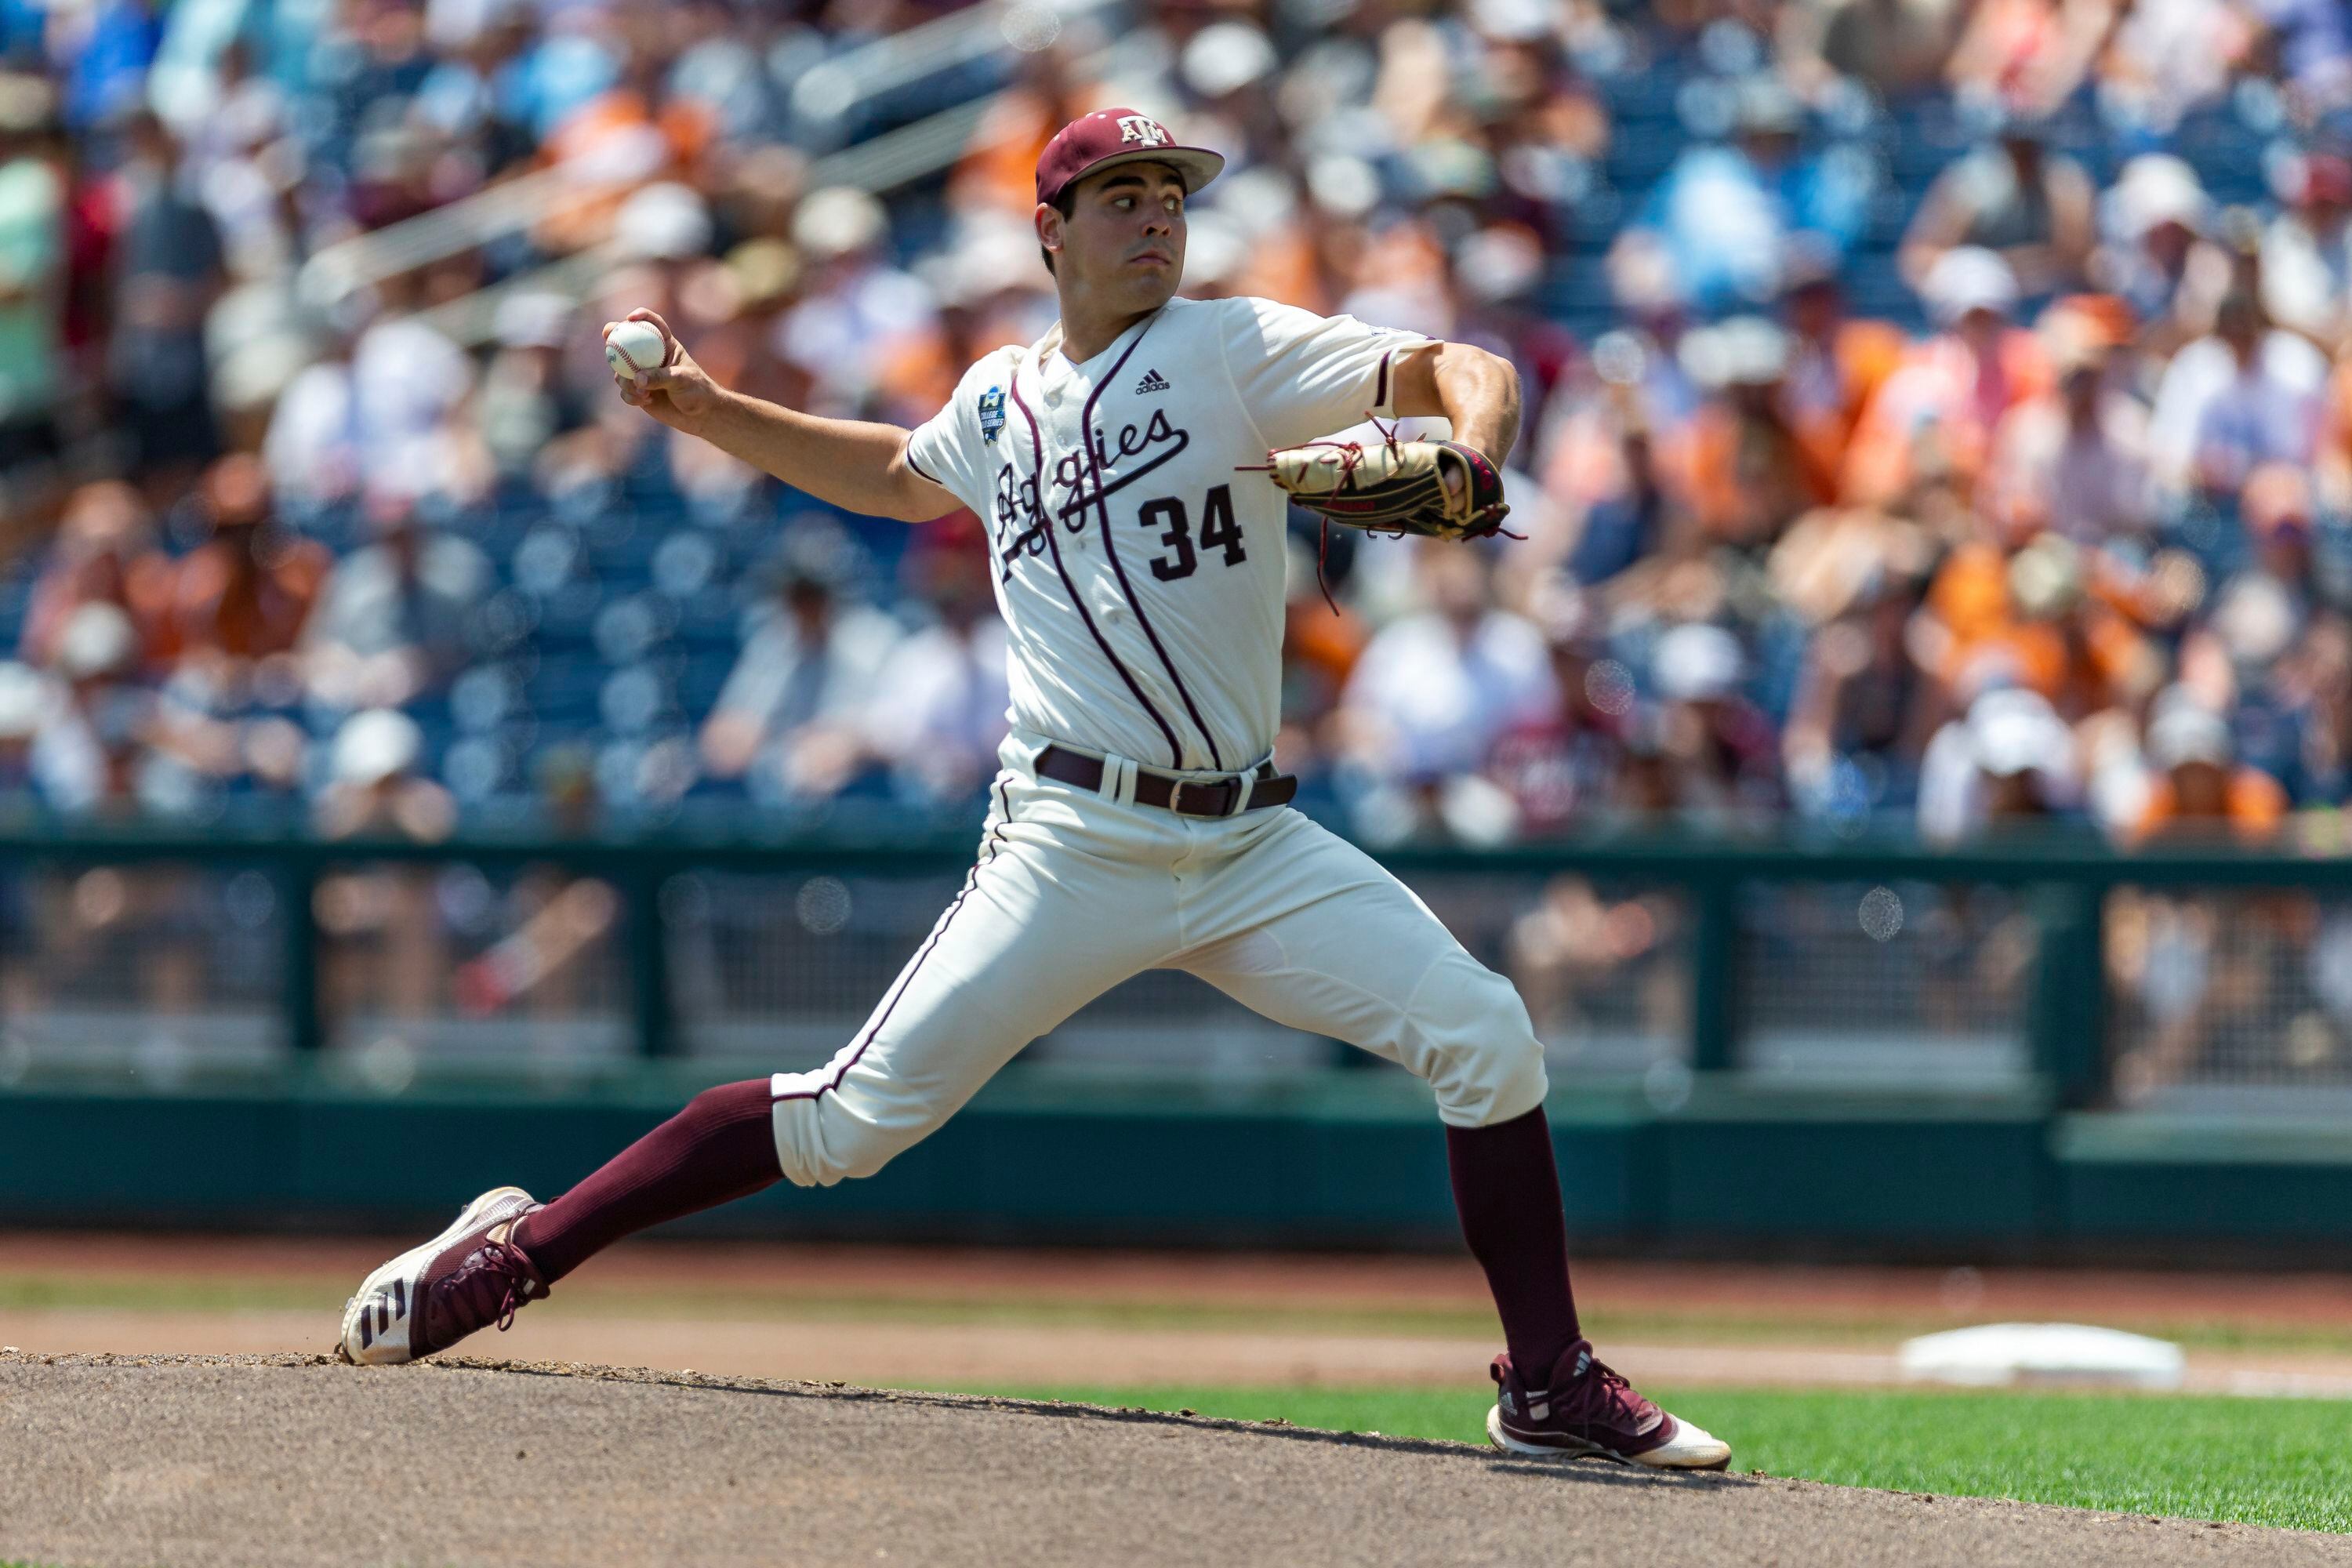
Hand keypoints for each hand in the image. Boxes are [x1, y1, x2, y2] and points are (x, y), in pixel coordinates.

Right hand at [604, 309, 725, 431]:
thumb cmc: (698, 391)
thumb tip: (636, 378)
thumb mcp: (682, 380)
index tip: (630, 317)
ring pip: (621, 370)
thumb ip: (659, 377)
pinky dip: (631, 395)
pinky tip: (645, 401)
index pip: (653, 324)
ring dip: (625, 380)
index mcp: (665, 345)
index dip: (641, 316)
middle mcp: (650, 357)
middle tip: (608, 340)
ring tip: (642, 392)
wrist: (701, 416)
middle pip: (626, 342)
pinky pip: (626, 391)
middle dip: (613, 337)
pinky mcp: (639, 391)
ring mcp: (643, 374)